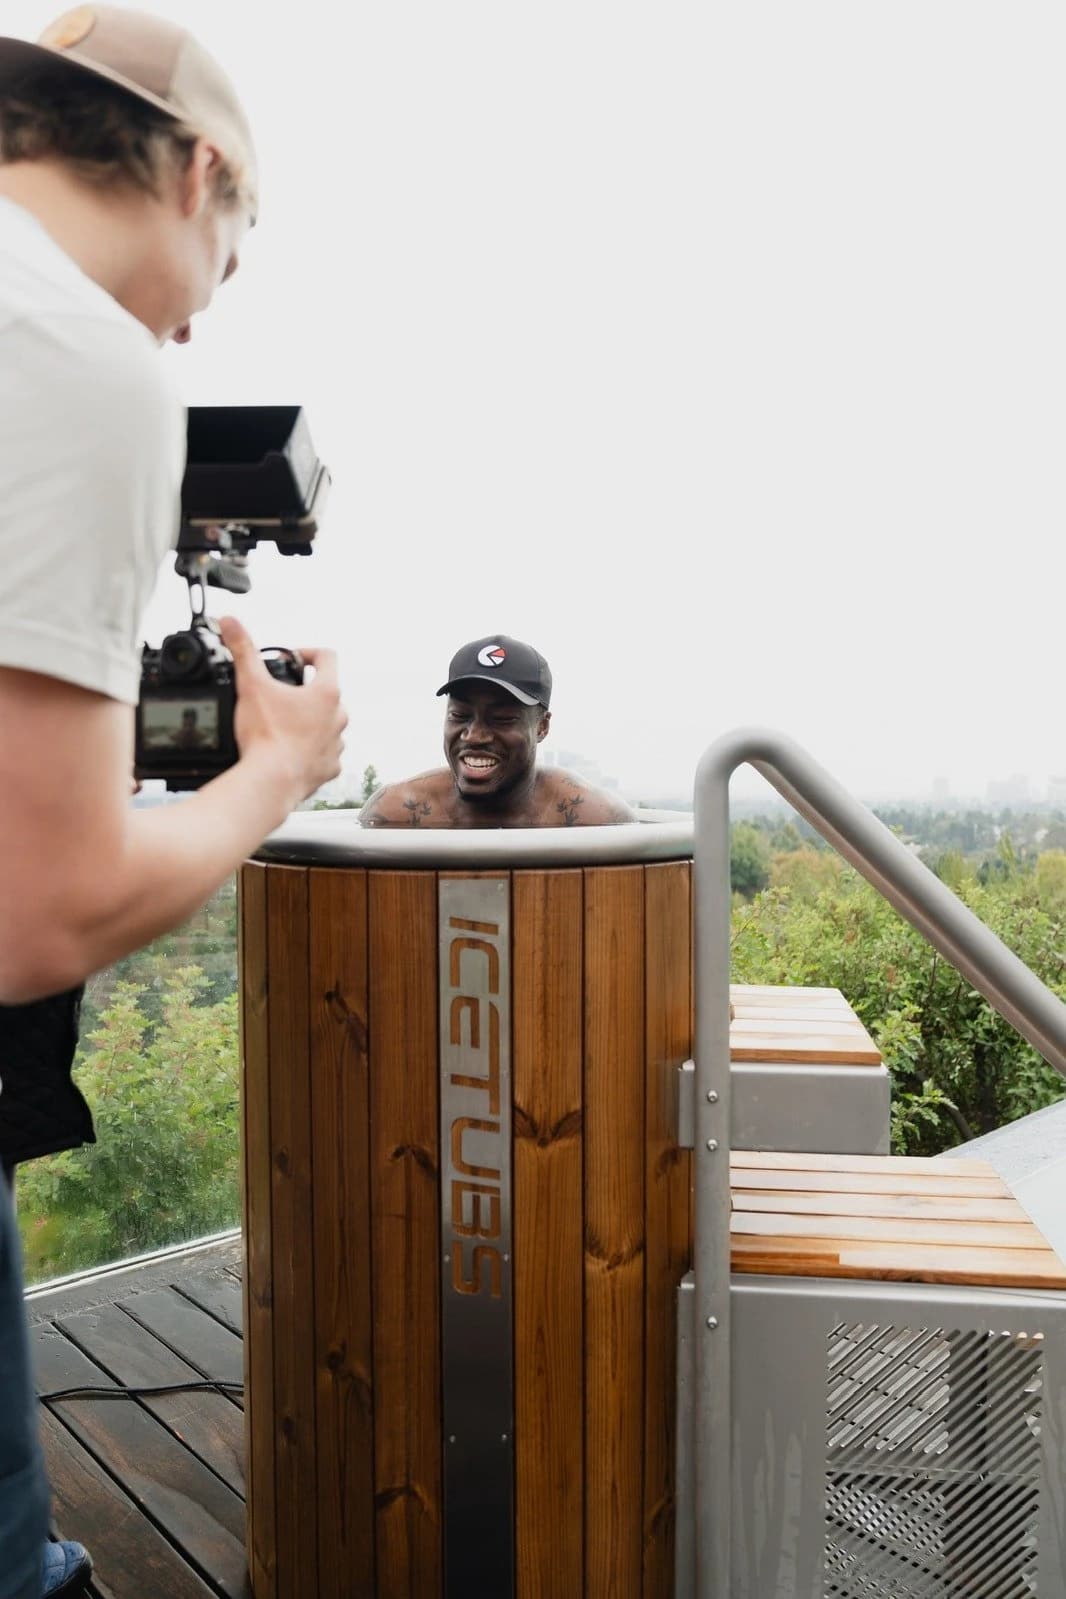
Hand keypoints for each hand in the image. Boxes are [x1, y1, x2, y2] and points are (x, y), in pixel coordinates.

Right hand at [219, 616, 346, 805]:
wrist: (270, 782)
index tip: (291, 659)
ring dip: (309, 721)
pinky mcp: (329, 768)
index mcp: (326, 693)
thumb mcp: (250, 685)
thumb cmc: (265, 736)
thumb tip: (230, 621)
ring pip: (327, 724)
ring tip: (283, 725)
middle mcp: (338, 718)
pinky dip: (308, 750)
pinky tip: (288, 751)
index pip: (327, 657)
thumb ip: (242, 649)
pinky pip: (323, 754)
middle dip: (305, 691)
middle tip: (280, 695)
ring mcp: (336, 745)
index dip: (308, 652)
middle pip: (327, 692)